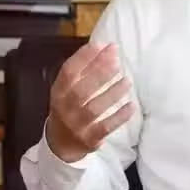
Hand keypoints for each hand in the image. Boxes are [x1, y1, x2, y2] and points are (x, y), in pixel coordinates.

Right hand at [46, 42, 134, 162]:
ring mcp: (76, 125)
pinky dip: (119, 117)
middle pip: (81, 90)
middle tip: (117, 63)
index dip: (84, 57)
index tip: (101, 45)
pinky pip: (105, 128)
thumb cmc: (69, 107)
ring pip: (94, 109)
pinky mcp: (89, 139)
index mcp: (58, 91)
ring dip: (112, 94)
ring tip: (127, 81)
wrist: (61, 144)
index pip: (68, 72)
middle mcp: (64, 108)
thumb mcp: (69, 89)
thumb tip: (106, 48)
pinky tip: (131, 106)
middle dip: (100, 74)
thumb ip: (85, 70)